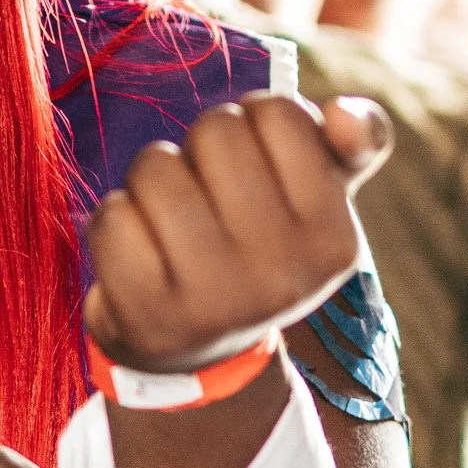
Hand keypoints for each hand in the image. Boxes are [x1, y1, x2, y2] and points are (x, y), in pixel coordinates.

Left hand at [85, 90, 391, 374]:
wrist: (193, 354)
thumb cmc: (256, 249)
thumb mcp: (317, 202)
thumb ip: (355, 143)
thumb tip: (344, 112)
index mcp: (334, 240)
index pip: (279, 114)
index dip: (252, 124)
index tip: (253, 168)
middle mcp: (282, 275)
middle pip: (216, 131)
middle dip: (198, 149)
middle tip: (206, 197)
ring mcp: (213, 299)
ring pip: (156, 167)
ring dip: (151, 181)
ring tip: (170, 223)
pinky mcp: (146, 313)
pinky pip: (112, 215)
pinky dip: (116, 219)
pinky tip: (140, 251)